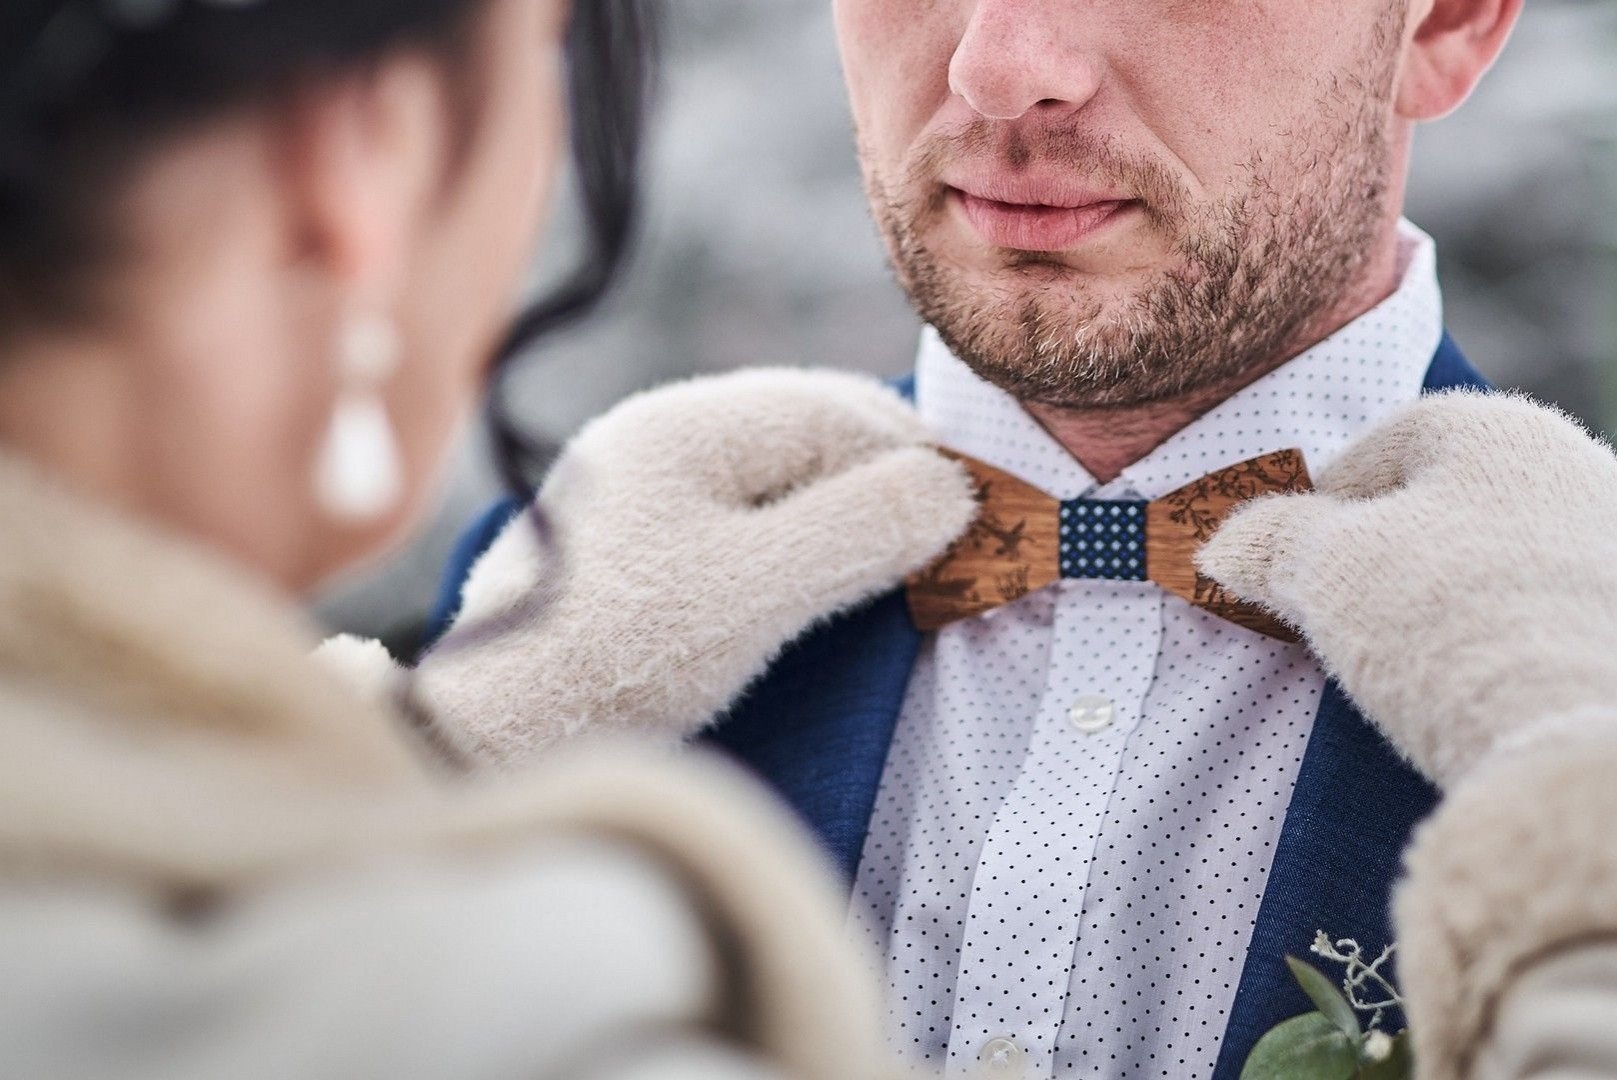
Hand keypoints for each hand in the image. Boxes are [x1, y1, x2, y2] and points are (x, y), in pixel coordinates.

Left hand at [403, 367, 975, 767]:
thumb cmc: (613, 658)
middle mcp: (663, 440)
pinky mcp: (645, 548)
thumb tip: (954, 486)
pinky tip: (830, 584)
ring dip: (853, 513)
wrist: (494, 740)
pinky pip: (752, 519)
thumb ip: (858, 528)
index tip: (986, 518)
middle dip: (891, 482)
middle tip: (956, 547)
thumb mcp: (751, 590)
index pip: (837, 413)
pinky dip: (809, 543)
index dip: (919, 461)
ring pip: (786, 478)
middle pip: (813, 435)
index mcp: (683, 426)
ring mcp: (650, 492)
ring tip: (907, 568)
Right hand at [1197, 391, 1616, 786]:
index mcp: (1503, 431)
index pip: (1385, 444)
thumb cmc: (1444, 622)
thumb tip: (1228, 543)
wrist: (1581, 744)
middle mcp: (1577, 473)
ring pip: (1495, 564)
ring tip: (1398, 666)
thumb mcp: (1326, 571)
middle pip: (1445, 504)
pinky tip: (1469, 692)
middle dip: (1380, 554)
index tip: (1286, 562)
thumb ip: (1269, 541)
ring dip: (1438, 603)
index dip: (1319, 502)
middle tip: (1332, 615)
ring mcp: (1611, 554)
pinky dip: (1496, 645)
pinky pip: (1539, 620)